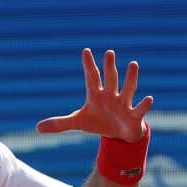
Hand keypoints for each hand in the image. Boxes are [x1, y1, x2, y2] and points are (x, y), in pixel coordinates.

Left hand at [36, 48, 152, 141]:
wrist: (118, 135)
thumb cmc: (98, 123)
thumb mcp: (77, 123)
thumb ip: (59, 123)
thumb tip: (37, 128)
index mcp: (96, 95)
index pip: (91, 77)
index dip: (88, 65)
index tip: (85, 51)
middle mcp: (111, 96)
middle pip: (110, 79)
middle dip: (110, 67)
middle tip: (109, 52)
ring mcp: (123, 104)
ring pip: (127, 89)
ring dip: (130, 78)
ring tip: (133, 64)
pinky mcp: (133, 116)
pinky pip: (139, 109)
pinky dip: (144, 105)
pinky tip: (149, 98)